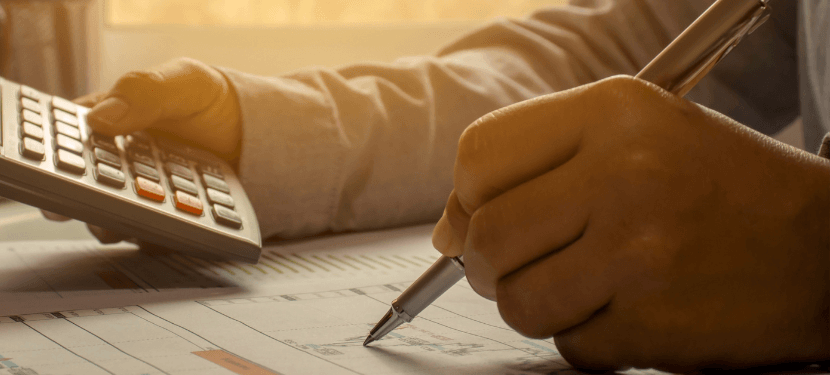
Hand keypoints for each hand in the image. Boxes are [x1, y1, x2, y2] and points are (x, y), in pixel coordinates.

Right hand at [41, 57, 241, 242]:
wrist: (256, 136)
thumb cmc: (212, 102)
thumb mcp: (183, 81)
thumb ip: (144, 91)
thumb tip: (99, 119)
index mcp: (108, 124)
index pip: (64, 140)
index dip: (45, 155)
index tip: (42, 167)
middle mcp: (114, 164)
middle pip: (78, 187)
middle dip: (72, 199)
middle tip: (76, 202)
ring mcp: (136, 197)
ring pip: (107, 218)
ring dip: (109, 223)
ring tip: (123, 221)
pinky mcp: (160, 224)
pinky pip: (146, 237)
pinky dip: (148, 237)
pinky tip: (161, 231)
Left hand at [431, 76, 829, 370]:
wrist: (828, 250)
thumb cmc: (723, 188)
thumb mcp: (639, 137)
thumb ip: (539, 165)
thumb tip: (446, 230)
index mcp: (616, 113)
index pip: (480, 155)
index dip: (467, 196)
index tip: (481, 215)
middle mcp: (625, 174)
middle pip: (487, 234)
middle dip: (488, 263)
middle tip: (516, 266)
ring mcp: (639, 252)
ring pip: (517, 299)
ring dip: (533, 305)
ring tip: (577, 288)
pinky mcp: (654, 322)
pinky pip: (569, 345)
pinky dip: (585, 338)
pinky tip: (624, 312)